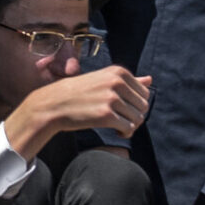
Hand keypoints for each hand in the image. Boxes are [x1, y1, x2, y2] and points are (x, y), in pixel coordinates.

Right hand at [4, 66, 152, 162]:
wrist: (54, 104)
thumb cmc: (79, 92)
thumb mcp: (103, 80)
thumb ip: (128, 81)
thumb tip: (150, 80)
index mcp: (118, 72)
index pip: (144, 92)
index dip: (135, 104)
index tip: (122, 108)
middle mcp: (116, 83)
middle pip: (143, 106)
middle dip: (134, 116)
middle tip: (119, 120)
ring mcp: (111, 99)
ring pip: (138, 118)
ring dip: (130, 126)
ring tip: (117, 126)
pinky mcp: (106, 116)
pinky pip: (129, 128)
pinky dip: (124, 133)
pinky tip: (114, 132)